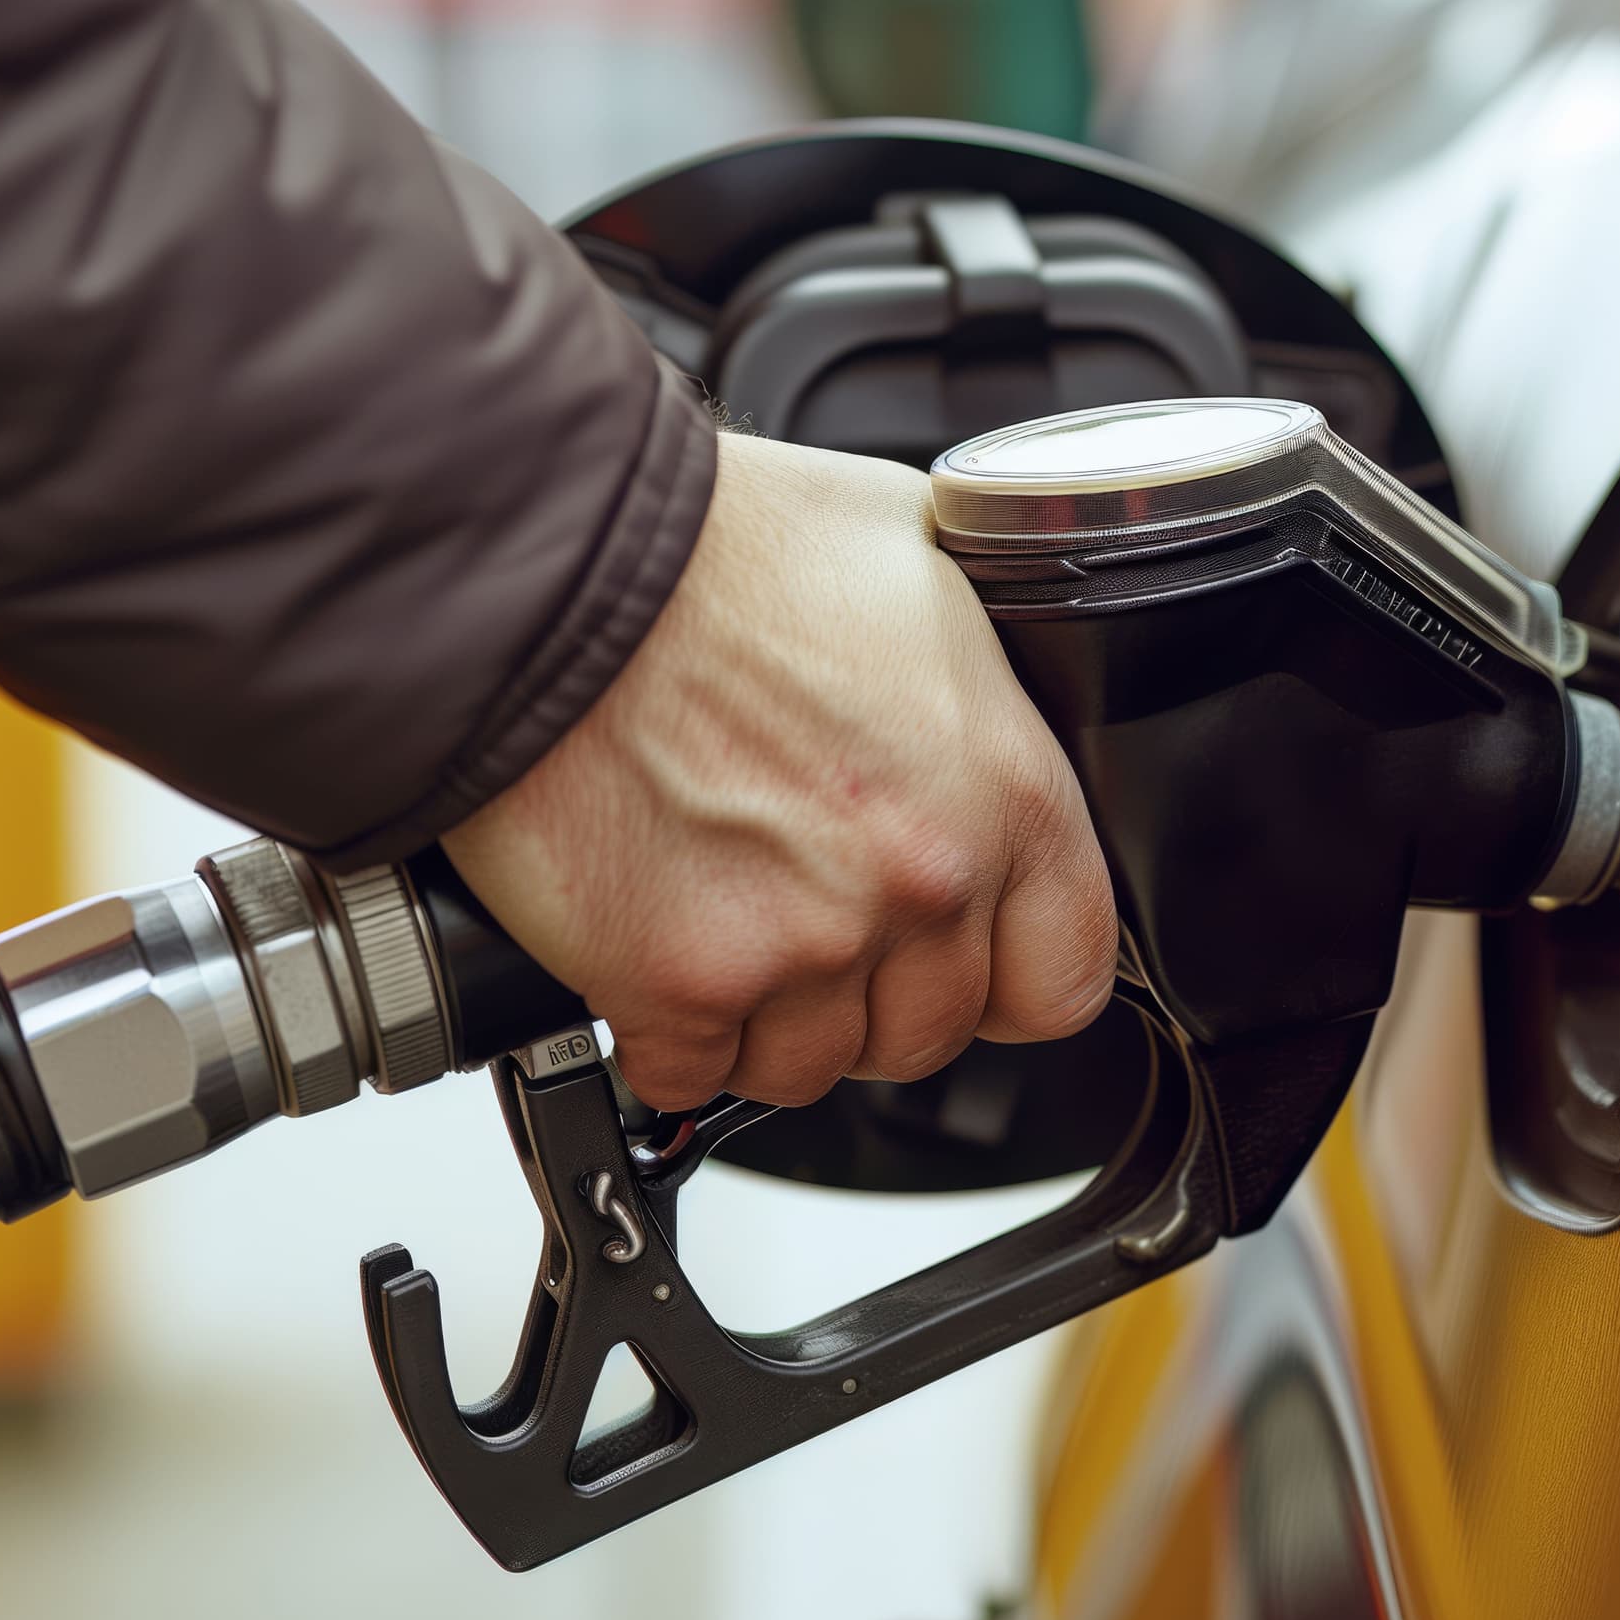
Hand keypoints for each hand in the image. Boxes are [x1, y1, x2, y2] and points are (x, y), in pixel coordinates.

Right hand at [444, 430, 1117, 1109]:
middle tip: (804, 913)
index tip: (959, 956)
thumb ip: (966, 678)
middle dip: (869, 993)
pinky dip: (666, 1034)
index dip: (1005, 973)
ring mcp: (799, 945)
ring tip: (720, 921)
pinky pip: (690, 1076)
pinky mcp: (675, 984)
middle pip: (926, 1035)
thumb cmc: (718, 543)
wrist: (556, 564)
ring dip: (765, 1018)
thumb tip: (968, 709)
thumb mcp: (916, 561)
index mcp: (1003, 793)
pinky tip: (649, 951)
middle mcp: (917, 884)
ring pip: (808, 1069)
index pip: (1062, 973)